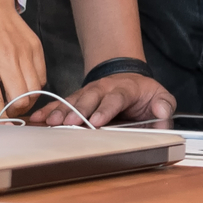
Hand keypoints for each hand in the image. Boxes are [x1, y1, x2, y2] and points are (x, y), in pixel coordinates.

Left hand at [0, 0, 50, 120]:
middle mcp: (6, 57)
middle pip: (19, 98)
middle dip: (13, 112)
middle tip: (5, 112)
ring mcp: (24, 52)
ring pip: (34, 91)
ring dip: (25, 102)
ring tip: (14, 100)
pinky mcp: (36, 47)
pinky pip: (41, 77)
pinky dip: (34, 87)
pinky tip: (22, 84)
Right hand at [36, 70, 174, 126]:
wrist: (127, 78)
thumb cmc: (142, 93)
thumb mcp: (160, 96)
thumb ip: (164, 105)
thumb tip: (162, 113)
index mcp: (125, 89)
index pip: (115, 98)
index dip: (105, 109)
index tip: (96, 122)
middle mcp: (103, 88)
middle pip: (90, 98)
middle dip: (79, 111)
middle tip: (70, 123)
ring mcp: (88, 93)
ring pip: (73, 100)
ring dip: (61, 112)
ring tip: (50, 123)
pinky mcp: (77, 99)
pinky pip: (61, 104)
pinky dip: (48, 111)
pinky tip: (37, 118)